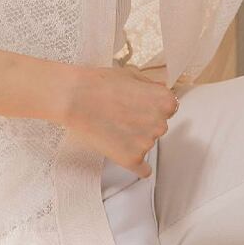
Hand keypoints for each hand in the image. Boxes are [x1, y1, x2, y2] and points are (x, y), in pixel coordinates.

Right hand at [60, 63, 179, 177]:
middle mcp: (160, 123)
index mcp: (165, 101)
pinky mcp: (132, 159)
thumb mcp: (132, 74)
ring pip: (147, 144)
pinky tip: (131, 159)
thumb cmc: (100, 83)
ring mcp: (147, 143)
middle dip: (143, 122)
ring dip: (135, 139)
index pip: (168, 108)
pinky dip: (138, 166)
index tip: (138, 106)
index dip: (151, 106)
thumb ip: (151, 86)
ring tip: (113, 126)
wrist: (76, 98)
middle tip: (122, 115)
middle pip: (158, 127)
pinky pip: (143, 170)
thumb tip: (159, 92)